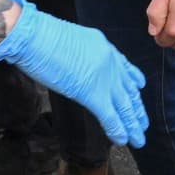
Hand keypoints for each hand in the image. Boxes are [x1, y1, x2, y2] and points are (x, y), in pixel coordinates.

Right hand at [0, 0, 146, 146]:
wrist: (32, 36)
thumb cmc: (40, 35)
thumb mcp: (71, 39)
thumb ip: (83, 53)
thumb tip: (80, 66)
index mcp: (103, 46)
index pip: (124, 68)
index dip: (133, 83)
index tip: (139, 91)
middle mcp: (109, 61)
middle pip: (128, 90)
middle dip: (137, 109)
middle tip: (143, 124)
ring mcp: (103, 78)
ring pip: (124, 106)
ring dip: (132, 125)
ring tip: (138, 139)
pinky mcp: (93, 94)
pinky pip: (110, 116)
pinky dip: (118, 130)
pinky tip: (123, 140)